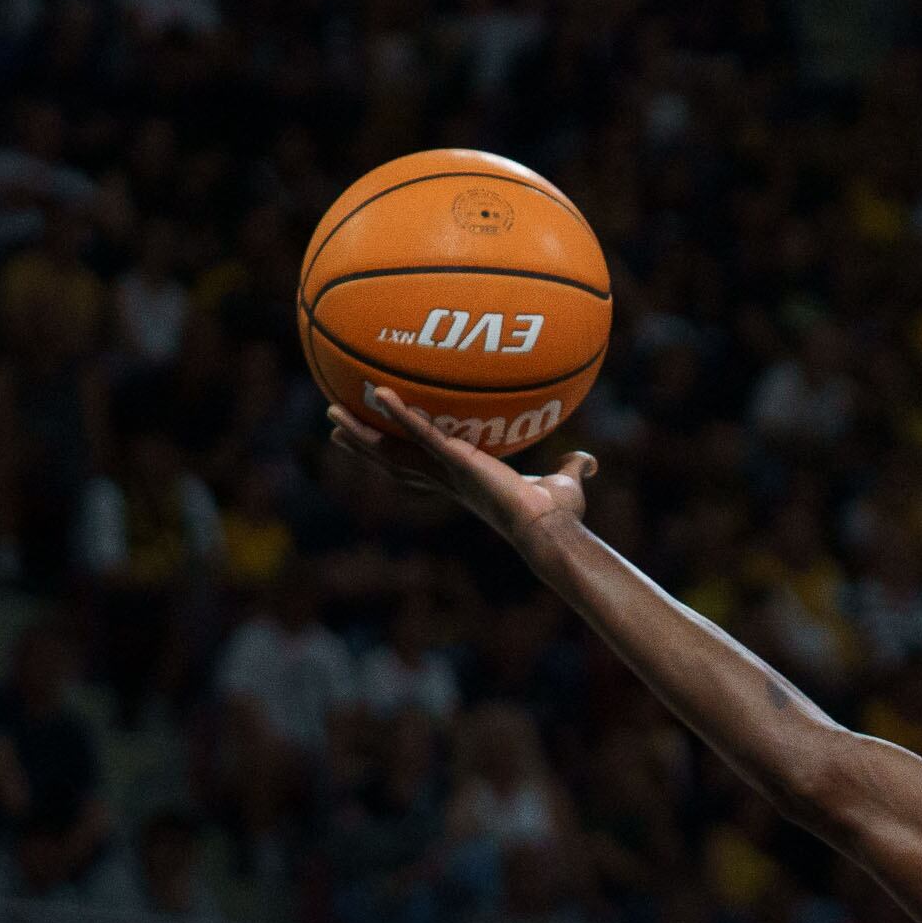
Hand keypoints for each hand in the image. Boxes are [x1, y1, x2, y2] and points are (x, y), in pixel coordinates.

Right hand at [327, 386, 595, 547]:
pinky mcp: (458, 461)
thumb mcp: (564, 485)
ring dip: (363, 432)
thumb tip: (589, 461)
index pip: (421, 467)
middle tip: (335, 426)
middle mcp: (448, 478)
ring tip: (332, 411)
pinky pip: (423, 433)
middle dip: (364, 445)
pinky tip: (381, 393)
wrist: (552, 530)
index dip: (397, 456)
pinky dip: (402, 414)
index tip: (376, 442)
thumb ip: (572, 469)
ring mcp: (449, 470)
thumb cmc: (557, 516)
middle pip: (394, 460)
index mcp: (463, 482)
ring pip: (394, 449)